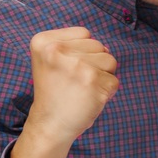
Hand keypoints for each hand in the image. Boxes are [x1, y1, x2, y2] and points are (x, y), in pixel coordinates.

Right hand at [8, 27, 118, 157]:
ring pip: (110, 60)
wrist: (49, 124)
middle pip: (99, 45)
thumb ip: (72, 45)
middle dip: (94, 63)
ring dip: (103, 76)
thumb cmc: (55, 91)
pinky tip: (89, 99)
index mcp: (43, 41)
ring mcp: (76, 65)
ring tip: (83, 89)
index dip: (82, 51)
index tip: (66, 68)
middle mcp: (57, 50)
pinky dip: (107, 92)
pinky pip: (114, 80)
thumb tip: (105, 49)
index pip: (84, 33)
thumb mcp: (50, 59)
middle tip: (76, 82)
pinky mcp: (93, 82)